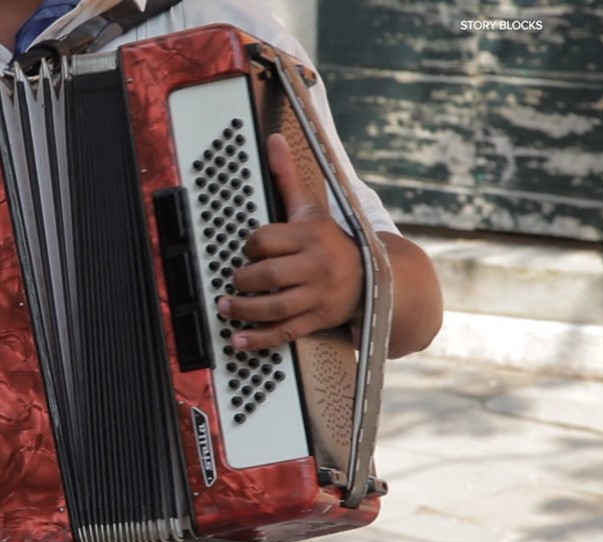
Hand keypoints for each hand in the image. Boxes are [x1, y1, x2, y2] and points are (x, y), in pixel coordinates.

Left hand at [216, 133, 361, 351]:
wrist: (377, 277)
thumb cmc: (333, 241)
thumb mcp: (312, 209)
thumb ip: (287, 178)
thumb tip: (273, 140)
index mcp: (310, 236)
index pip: (266, 240)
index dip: (250, 246)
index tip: (249, 250)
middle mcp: (315, 266)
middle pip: (267, 274)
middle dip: (243, 279)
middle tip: (234, 281)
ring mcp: (317, 295)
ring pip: (274, 306)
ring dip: (244, 309)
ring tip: (225, 307)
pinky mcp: (318, 319)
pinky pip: (285, 332)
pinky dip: (259, 338)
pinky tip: (239, 340)